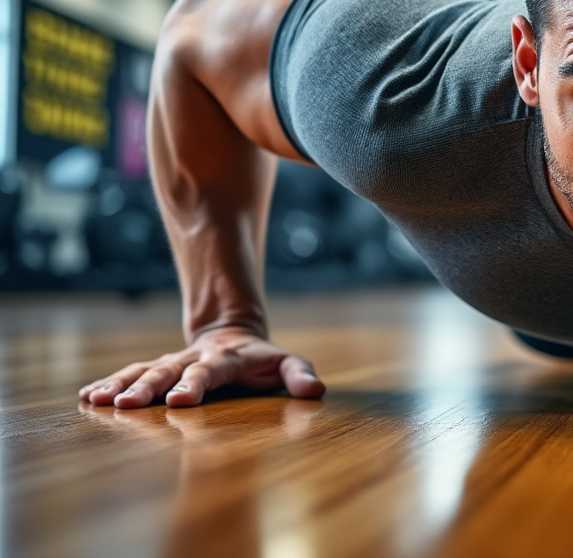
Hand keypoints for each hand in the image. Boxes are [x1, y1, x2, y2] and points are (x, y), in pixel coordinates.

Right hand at [78, 326, 325, 408]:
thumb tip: (315, 390)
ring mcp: (172, 362)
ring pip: (144, 370)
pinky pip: (131, 373)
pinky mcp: (157, 368)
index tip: (178, 401)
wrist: (233, 336)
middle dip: (147, 387)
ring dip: (122, 385)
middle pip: (168, 370)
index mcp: (225, 358)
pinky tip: (87, 397)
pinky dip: (110, 383)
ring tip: (98, 401)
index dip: (195, 384)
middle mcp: (193, 358)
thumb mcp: (286, 363)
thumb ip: (300, 374)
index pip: (210, 371)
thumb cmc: (262, 360)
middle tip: (126, 405)